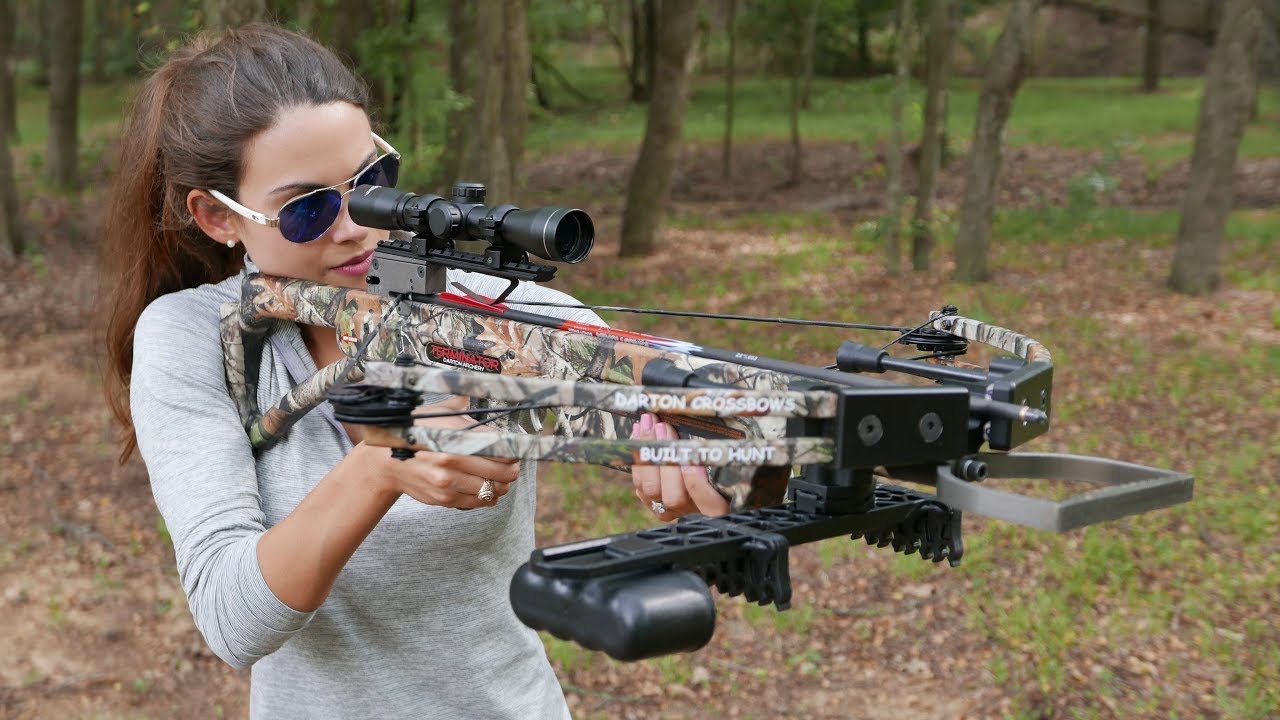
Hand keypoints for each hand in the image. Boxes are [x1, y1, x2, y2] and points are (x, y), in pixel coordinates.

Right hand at [365, 396, 519, 509]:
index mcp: (454, 435)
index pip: (499, 446)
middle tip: (514, 467)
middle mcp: (452, 459)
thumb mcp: (438, 413)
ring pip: (493, 489)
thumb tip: (481, 393)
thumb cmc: (415, 433)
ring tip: (504, 480)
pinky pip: (478, 501)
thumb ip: (461, 406)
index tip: (518, 450)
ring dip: (503, 485)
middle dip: (513, 470)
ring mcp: (448, 482)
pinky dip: (489, 497)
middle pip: (501, 471)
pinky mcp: (444, 498)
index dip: (514, 450)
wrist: (385, 460)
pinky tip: (489, 490)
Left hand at [629, 413, 729, 521]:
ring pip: (652, 490)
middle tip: (663, 426)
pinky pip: (639, 484)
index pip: (713, 507)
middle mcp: (694, 512)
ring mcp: (671, 509)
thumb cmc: (721, 455)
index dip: (700, 487)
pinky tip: (639, 432)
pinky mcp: (653, 502)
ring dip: (648, 453)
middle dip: (666, 459)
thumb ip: (721, 447)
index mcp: (720, 505)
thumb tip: (725, 416)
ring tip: (649, 423)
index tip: (693, 462)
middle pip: (674, 496)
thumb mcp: (728, 454)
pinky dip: (637, 457)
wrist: (696, 469)